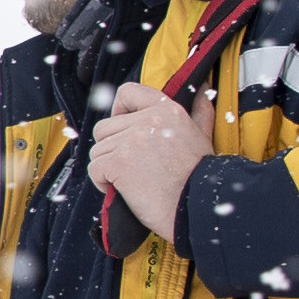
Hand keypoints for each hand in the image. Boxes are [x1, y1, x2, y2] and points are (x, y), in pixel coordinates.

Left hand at [88, 79, 214, 234]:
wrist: (198, 207)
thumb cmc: (200, 177)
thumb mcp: (204, 136)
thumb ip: (200, 112)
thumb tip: (204, 91)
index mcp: (167, 110)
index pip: (128, 92)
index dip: (118, 110)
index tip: (123, 129)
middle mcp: (147, 121)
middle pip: (105, 127)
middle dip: (111, 149)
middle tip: (131, 167)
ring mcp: (130, 141)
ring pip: (98, 150)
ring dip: (107, 168)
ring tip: (131, 181)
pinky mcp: (118, 163)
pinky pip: (94, 168)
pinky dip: (102, 182)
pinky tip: (123, 191)